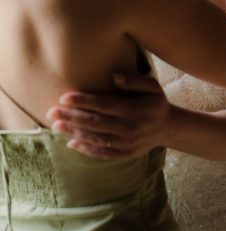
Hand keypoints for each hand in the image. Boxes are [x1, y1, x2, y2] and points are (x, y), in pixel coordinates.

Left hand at [47, 74, 171, 159]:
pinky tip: (71, 143)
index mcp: (134, 110)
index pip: (103, 105)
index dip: (83, 101)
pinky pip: (101, 152)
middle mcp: (129, 128)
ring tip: (56, 125)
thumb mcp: (152, 86)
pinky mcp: (124, 154)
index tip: (64, 97)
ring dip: (73, 132)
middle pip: (95, 123)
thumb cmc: (156, 102)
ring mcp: (126, 144)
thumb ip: (134, 80)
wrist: (168, 128)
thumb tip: (114, 77)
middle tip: (52, 112)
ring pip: (95, 138)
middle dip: (71, 117)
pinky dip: (85, 149)